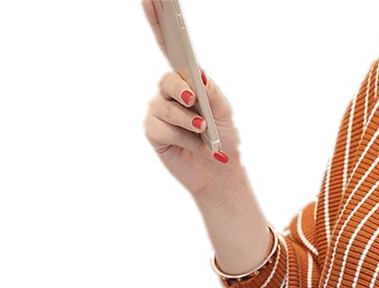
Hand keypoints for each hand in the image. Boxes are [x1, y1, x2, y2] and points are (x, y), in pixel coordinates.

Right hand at [141, 0, 241, 196]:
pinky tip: (194, 147)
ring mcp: (159, 111)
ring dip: (189, 122)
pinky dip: (183, 139)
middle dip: (180, 89)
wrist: (220, 174)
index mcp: (188, 81)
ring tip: (203, 133)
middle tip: (194, 98)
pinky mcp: (154, 132)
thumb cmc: (223, 140)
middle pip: (167, 79)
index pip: (169, 46)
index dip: (158, 22)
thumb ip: (213, 93)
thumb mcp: (225, 114)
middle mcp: (170, 93)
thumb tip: (200, 74)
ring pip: (167, 107)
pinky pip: (163, 129)